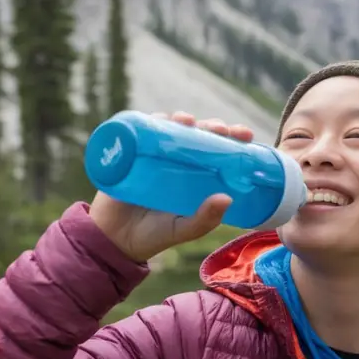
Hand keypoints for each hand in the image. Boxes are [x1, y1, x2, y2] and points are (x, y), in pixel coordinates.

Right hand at [89, 111, 255, 261]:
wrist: (113, 240)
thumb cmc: (154, 235)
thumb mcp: (184, 229)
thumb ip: (205, 219)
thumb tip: (227, 199)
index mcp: (196, 177)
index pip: (218, 153)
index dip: (232, 140)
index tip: (245, 135)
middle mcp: (178, 163)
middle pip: (198, 136)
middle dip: (211, 126)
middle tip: (220, 128)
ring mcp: (154, 157)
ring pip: (171, 129)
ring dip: (183, 120)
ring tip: (189, 122)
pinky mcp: (131, 154)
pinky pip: (141, 132)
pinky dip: (151, 121)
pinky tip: (160, 119)